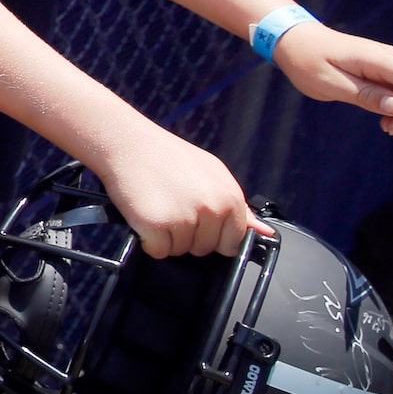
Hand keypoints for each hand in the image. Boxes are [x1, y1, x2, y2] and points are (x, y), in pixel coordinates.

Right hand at [94, 137, 251, 258]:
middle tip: (172, 205)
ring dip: (167, 237)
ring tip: (159, 206)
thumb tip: (265, 233)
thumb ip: (239, 208)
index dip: (213, 234)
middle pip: (205, 249)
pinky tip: (145, 215)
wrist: (127, 142)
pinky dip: (148, 240)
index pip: (232, 241)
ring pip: (181, 251)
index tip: (198, 219)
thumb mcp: (212, 174)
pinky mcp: (158, 225)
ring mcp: (186, 218)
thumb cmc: (167, 156)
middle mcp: (212, 209)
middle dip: (189, 235)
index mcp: (230, 197)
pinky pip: (158, 251)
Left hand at [267, 22, 392, 136]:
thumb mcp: (331, 83)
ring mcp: (392, 64)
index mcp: (380, 59)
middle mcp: (392, 59)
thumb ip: (365, 95)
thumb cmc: (308, 62)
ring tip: (386, 125)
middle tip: (389, 127)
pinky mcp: (387, 72)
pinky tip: (386, 118)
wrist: (297, 41)